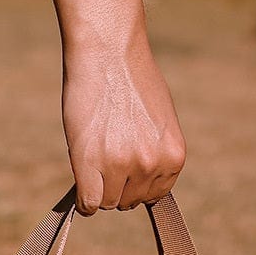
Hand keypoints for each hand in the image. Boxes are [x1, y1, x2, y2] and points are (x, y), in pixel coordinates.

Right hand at [63, 32, 185, 215]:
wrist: (108, 51)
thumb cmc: (131, 77)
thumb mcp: (159, 119)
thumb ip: (155, 151)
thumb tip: (140, 177)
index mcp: (174, 156)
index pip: (153, 195)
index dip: (135, 183)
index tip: (123, 168)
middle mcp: (151, 165)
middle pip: (129, 200)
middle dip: (116, 184)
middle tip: (104, 154)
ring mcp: (122, 165)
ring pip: (108, 201)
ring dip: (99, 186)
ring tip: (93, 154)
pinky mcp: (91, 164)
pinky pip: (90, 203)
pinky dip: (84, 201)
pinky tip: (81, 186)